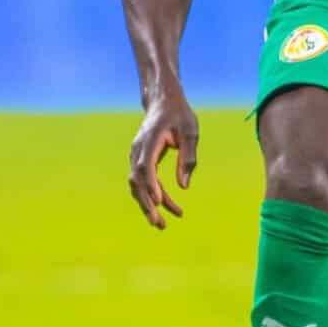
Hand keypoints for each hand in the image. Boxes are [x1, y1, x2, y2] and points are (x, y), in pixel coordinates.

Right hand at [128, 88, 198, 229]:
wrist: (163, 102)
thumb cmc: (179, 115)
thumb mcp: (190, 132)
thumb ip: (188, 157)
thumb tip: (184, 187)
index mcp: (150, 139)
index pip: (146, 165)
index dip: (151, 185)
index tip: (159, 202)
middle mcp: (138, 149)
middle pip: (137, 180)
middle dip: (146, 203)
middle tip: (159, 223)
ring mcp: (137, 155)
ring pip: (137, 185)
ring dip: (148, 205)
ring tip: (162, 224)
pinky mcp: (141, 160)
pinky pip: (144, 182)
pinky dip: (154, 195)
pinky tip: (168, 207)